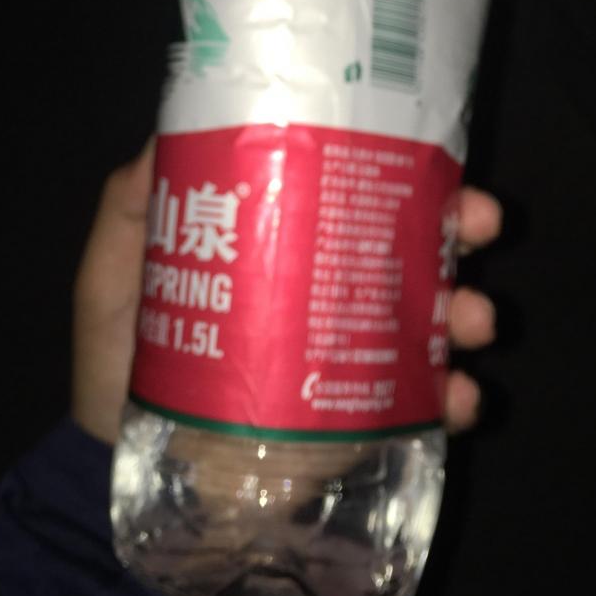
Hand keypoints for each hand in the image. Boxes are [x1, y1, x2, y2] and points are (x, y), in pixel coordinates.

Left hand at [72, 141, 500, 443]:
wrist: (117, 466)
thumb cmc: (121, 356)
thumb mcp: (115, 270)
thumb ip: (133, 205)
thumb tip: (170, 129)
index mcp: (285, 246)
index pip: (353, 194)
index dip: (401, 170)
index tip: (436, 157)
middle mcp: (327, 294)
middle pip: (411, 250)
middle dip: (459, 230)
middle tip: (480, 222)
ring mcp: (346, 360)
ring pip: (430, 324)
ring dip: (465, 312)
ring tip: (473, 317)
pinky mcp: (355, 426)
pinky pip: (420, 411)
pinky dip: (452, 400)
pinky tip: (460, 397)